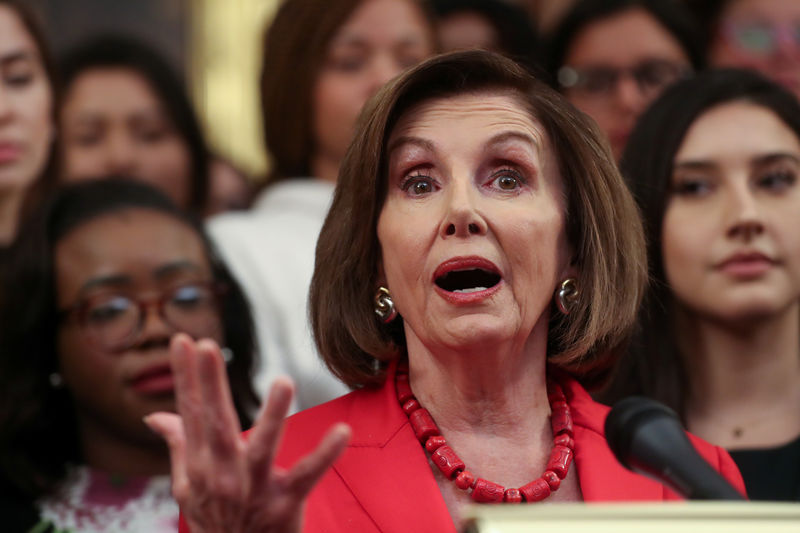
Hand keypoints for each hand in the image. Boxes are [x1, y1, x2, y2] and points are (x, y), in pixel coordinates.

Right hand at [145, 333, 350, 532]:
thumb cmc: (215, 521)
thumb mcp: (187, 487)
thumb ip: (179, 445)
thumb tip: (153, 416)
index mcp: (201, 466)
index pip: (192, 413)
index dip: (186, 377)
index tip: (183, 341)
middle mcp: (223, 475)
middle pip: (216, 424)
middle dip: (211, 384)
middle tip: (208, 347)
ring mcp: (254, 490)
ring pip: (262, 449)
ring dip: (273, 416)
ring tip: (283, 381)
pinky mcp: (285, 505)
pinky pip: (307, 476)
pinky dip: (325, 456)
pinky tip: (341, 431)